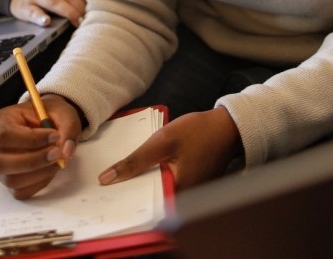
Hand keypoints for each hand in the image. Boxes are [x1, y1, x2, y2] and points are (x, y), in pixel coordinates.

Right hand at [0, 94, 80, 199]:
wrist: (47, 121)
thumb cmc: (50, 114)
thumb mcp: (63, 112)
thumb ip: (68, 128)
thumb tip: (67, 151)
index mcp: (1, 120)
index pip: (5, 135)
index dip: (31, 139)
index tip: (55, 136)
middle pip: (0, 162)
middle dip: (33, 161)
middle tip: (57, 153)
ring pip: (11, 180)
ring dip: (39, 173)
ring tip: (57, 160)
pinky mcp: (7, 180)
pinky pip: (20, 191)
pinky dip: (39, 183)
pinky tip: (50, 169)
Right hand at [10, 0, 85, 26]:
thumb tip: (90, 4)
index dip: (87, 0)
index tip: (94, 11)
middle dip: (79, 8)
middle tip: (87, 19)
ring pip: (54, 2)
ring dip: (68, 12)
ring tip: (76, 22)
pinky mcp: (25, 7)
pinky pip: (33, 12)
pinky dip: (40, 17)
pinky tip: (47, 22)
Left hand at [98, 107, 242, 191]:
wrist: (227, 126)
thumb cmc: (199, 132)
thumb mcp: (163, 141)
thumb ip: (135, 161)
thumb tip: (107, 179)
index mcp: (177, 195)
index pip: (143, 205)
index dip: (123, 199)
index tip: (104, 193)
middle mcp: (183, 201)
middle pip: (148, 200)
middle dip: (129, 191)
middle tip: (107, 183)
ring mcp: (187, 195)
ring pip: (155, 192)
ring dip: (141, 183)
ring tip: (120, 174)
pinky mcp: (188, 185)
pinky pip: (164, 185)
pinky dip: (152, 177)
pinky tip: (142, 167)